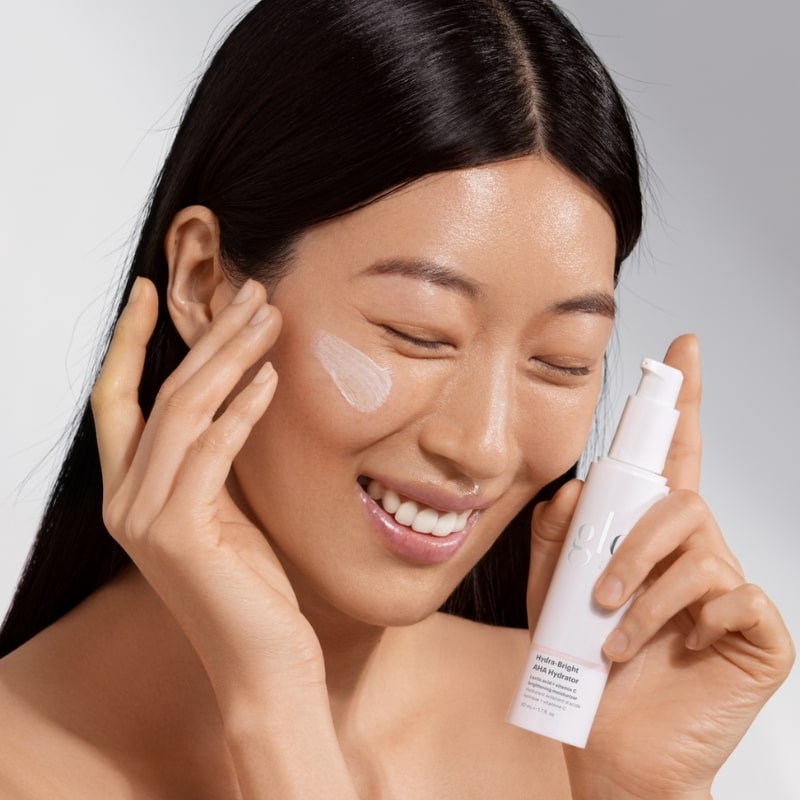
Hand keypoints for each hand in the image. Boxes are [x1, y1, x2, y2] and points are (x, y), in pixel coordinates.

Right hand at [92, 277, 361, 797]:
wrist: (261, 661)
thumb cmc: (249, 583)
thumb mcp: (224, 508)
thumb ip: (213, 457)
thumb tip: (238, 390)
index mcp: (129, 492)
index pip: (118, 398)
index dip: (131, 341)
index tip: (153, 289)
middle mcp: (124, 501)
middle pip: (163, 394)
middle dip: (207, 336)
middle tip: (251, 292)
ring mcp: (144, 519)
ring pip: (184, 412)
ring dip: (230, 358)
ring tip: (270, 319)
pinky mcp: (179, 535)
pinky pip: (211, 453)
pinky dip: (242, 411)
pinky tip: (271, 378)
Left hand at [529, 335, 794, 798]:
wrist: (611, 743)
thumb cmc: (586, 664)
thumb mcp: (551, 592)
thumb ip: (557, 538)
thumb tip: (572, 488)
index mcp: (653, 534)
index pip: (672, 454)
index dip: (681, 400)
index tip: (682, 351)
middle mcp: (696, 549)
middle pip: (680, 501)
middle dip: (633, 545)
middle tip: (599, 592)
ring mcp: (729, 587)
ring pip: (698, 550)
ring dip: (644, 594)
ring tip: (614, 634)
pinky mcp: (756, 630)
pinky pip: (730, 598)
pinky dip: (684, 623)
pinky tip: (668, 650)